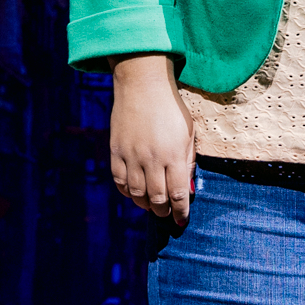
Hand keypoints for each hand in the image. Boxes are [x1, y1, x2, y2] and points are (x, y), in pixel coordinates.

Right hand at [109, 54, 194, 226]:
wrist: (142, 84)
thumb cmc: (171, 107)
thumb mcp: (188, 133)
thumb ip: (188, 162)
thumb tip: (187, 190)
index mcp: (174, 154)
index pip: (177, 194)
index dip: (180, 211)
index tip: (182, 220)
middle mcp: (152, 158)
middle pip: (157, 199)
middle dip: (163, 212)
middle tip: (167, 214)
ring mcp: (131, 155)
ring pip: (137, 194)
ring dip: (145, 205)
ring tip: (152, 206)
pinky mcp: (116, 151)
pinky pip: (120, 181)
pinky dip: (127, 192)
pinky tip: (135, 193)